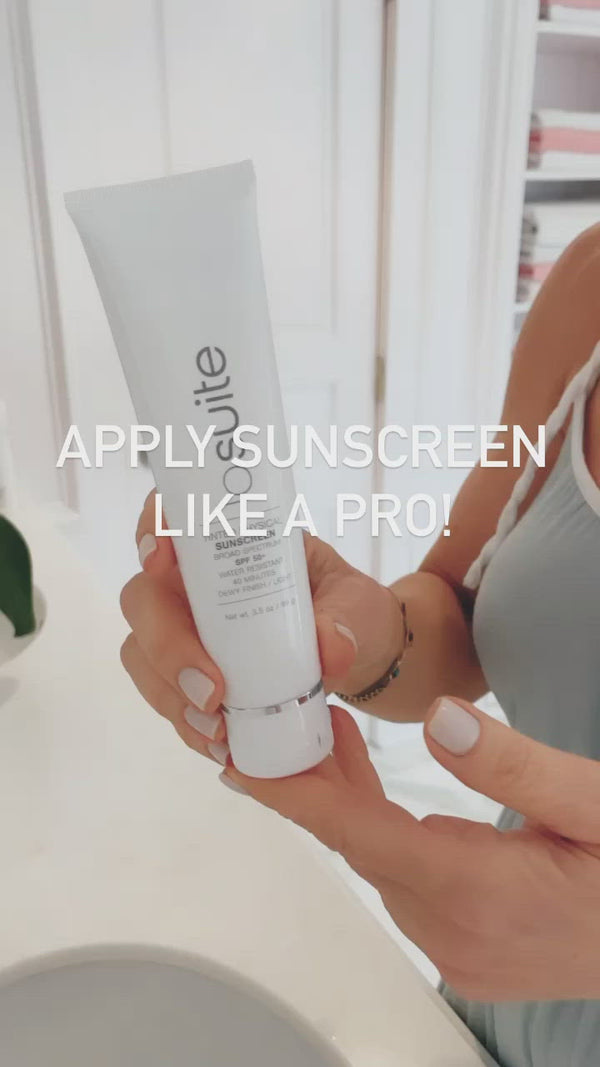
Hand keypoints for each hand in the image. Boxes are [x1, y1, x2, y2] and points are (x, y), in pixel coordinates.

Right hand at [119, 492, 402, 760]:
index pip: (173, 518)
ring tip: (218, 728)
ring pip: (142, 656)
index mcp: (231, 544)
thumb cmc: (351, 610)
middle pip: (143, 599)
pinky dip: (186, 723)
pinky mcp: (188, 677)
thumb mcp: (357, 606)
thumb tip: (331, 648)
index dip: (152, 529)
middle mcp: (194, 584)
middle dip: (165, 645)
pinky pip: (166, 699)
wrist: (359, 658)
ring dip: (170, 695)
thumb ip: (346, 620)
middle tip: (212, 690)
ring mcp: (184, 631)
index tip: (161, 558)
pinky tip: (220, 743)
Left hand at [221, 698, 599, 1002]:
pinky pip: (406, 889)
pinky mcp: (468, 957)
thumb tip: (436, 721)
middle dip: (323, 783)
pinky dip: (386, 839)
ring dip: (355, 807)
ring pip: (381, 866)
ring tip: (338, 740)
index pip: (360, 835)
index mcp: (479, 891)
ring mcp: (459, 953)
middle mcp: (455, 933)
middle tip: (299, 719)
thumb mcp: (595, 802)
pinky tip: (386, 801)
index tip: (243, 768)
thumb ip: (515, 765)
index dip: (297, 796)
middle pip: (362, 847)